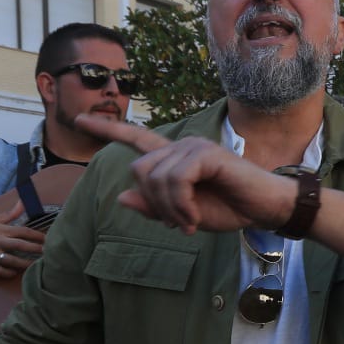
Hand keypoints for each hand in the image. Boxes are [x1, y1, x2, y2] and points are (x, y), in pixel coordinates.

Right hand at [0, 205, 46, 279]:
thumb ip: (10, 214)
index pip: (23, 231)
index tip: (48, 239)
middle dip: (36, 249)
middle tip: (48, 253)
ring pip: (13, 261)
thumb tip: (22, 203)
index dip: (37, 235)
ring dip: (26, 264)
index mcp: (0, 230)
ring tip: (36, 266)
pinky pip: (0, 271)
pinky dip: (9, 273)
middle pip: (21, 246)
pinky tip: (16, 272)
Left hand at [80, 118, 299, 234]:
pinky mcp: (207, 154)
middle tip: (178, 224)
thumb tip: (121, 198)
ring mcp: (194, 147)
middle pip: (140, 171)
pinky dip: (180, 204)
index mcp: (174, 159)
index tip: (79, 120)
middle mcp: (181, 146)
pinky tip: (194, 218)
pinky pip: (176, 180)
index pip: (136, 139)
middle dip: (153, 203)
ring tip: (189, 223)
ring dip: (170, 209)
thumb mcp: (184, 216)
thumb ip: (154, 207)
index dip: (106, 130)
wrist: (265, 208)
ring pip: (155, 178)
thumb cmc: (230, 209)